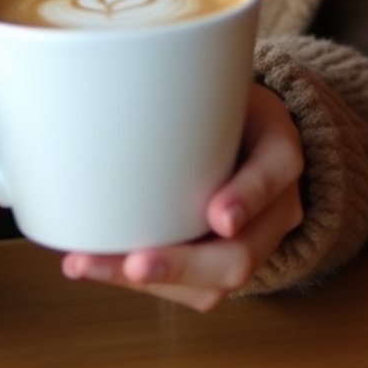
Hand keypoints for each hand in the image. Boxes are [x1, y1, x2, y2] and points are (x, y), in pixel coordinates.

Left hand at [61, 82, 303, 311]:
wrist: (248, 130)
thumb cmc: (225, 101)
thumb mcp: (223, 79)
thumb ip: (192, 84)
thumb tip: (121, 91)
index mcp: (279, 151)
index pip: (274, 172)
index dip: (248, 197)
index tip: (219, 217)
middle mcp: (275, 207)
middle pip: (242, 255)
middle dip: (182, 266)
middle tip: (135, 263)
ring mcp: (251, 242)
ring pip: (212, 285)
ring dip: (149, 281)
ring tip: (89, 264)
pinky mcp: (219, 261)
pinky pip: (190, 288)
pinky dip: (143, 280)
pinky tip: (98, 265)